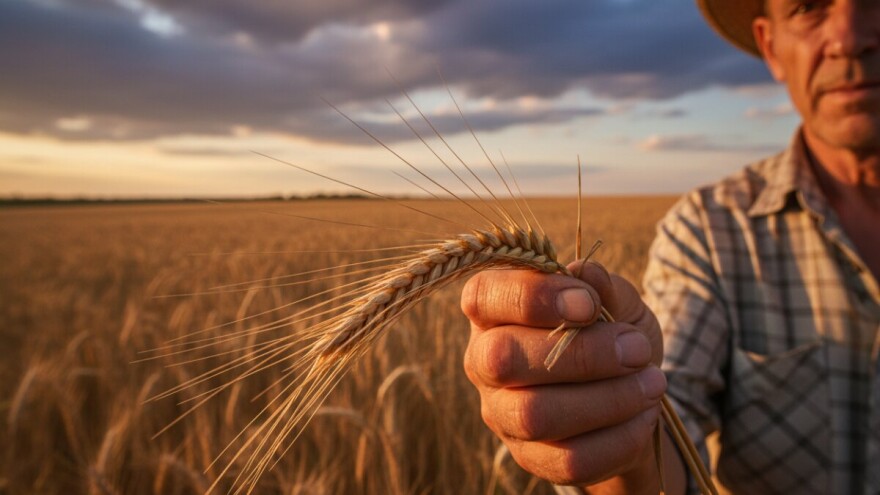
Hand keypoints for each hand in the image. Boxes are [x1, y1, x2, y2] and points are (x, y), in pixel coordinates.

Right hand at [461, 261, 667, 491]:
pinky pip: (568, 460)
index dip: (533, 297)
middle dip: (580, 355)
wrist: (630, 395)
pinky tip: (643, 416)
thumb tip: (587, 273)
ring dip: (608, 399)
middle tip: (637, 349)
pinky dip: (617, 438)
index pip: (484, 296)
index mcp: (493, 310)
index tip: (589, 304)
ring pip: (535, 415)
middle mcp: (483, 361)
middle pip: (503, 359)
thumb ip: (602, 286)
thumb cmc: (611, 334)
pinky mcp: (530, 456)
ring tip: (652, 383)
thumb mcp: (617, 301)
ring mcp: (501, 413)